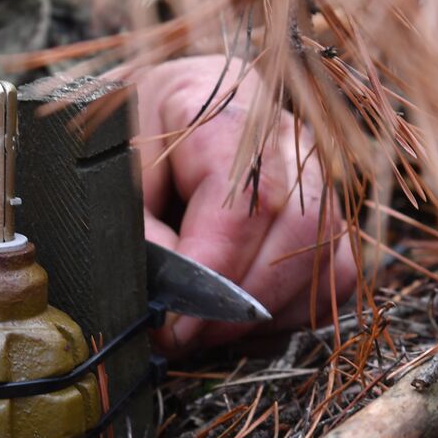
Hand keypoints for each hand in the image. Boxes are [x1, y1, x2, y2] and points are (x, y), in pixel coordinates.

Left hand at [133, 56, 356, 349]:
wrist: (129, 128)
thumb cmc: (113, 148)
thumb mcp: (102, 180)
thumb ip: (137, 235)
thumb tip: (173, 300)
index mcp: (219, 104)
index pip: (244, 196)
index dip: (213, 270)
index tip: (174, 320)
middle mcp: (280, 132)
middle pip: (299, 225)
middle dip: (242, 299)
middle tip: (187, 334)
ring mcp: (312, 169)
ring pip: (325, 253)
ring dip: (266, 310)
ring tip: (206, 328)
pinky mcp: (324, 209)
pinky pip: (334, 272)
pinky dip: (291, 309)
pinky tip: (238, 316)